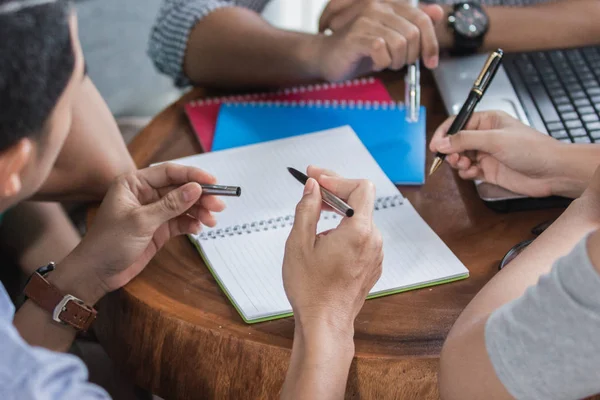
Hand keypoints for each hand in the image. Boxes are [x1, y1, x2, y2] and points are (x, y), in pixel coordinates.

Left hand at [65, 163, 225, 301]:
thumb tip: (196, 189)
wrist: (96, 274)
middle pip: (179, 189)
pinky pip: (180, 221)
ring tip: (212, 219)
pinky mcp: (158, 229)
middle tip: (218, 204)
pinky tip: (198, 228)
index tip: (213, 182)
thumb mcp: (141, 221)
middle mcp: (144, 194)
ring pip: (183, 205)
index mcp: (134, 183)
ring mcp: (153, 212)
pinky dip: (191, 223)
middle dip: (200, 196)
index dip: (192, 175)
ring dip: (199, 211)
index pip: (169, 172)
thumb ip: (171, 204)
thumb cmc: (108, 243)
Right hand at [283, 166, 382, 334]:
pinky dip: (345, 230)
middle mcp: (373, 240)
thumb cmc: (311, 289)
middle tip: (311, 189)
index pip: (359, 187)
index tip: (315, 176)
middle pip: (360, 201)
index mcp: (358, 231)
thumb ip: (307, 208)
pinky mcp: (373, 263)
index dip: (336, 178)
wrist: (325, 324)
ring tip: (314, 224)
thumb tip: (313, 186)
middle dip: (335, 192)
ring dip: (338, 213)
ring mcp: (376, 253)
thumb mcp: (299, 243)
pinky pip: (361, 236)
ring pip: (360, 219)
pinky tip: (325, 242)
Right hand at [315, 0, 443, 81]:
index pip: (423, 20)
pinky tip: (373, 62)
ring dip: (396, 61)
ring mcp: (366, 20)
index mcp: (390, 4)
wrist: (326, 56)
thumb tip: (438, 12)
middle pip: (413, 34)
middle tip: (398, 63)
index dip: (431, 43)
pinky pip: (382, 51)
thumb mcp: (391, 37)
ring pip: (400, 43)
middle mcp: (378, 6)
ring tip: (384, 63)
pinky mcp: (356, 36)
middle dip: (410, 56)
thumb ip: (413, 24)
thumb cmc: (359, 49)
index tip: (431, 62)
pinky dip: (381, 63)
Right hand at [429, 111, 569, 197]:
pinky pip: (468, 171)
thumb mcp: (494, 140)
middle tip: (453, 158)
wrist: (552, 172)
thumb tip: (441, 142)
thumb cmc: (531, 149)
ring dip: (458, 162)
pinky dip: (466, 173)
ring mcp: (486, 154)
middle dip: (450, 150)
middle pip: (455, 141)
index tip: (435, 145)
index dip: (444, 133)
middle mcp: (485, 136)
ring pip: (460, 157)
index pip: (457, 123)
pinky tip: (474, 173)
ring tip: (465, 165)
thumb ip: (464, 140)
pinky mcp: (488, 171)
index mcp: (487, 121)